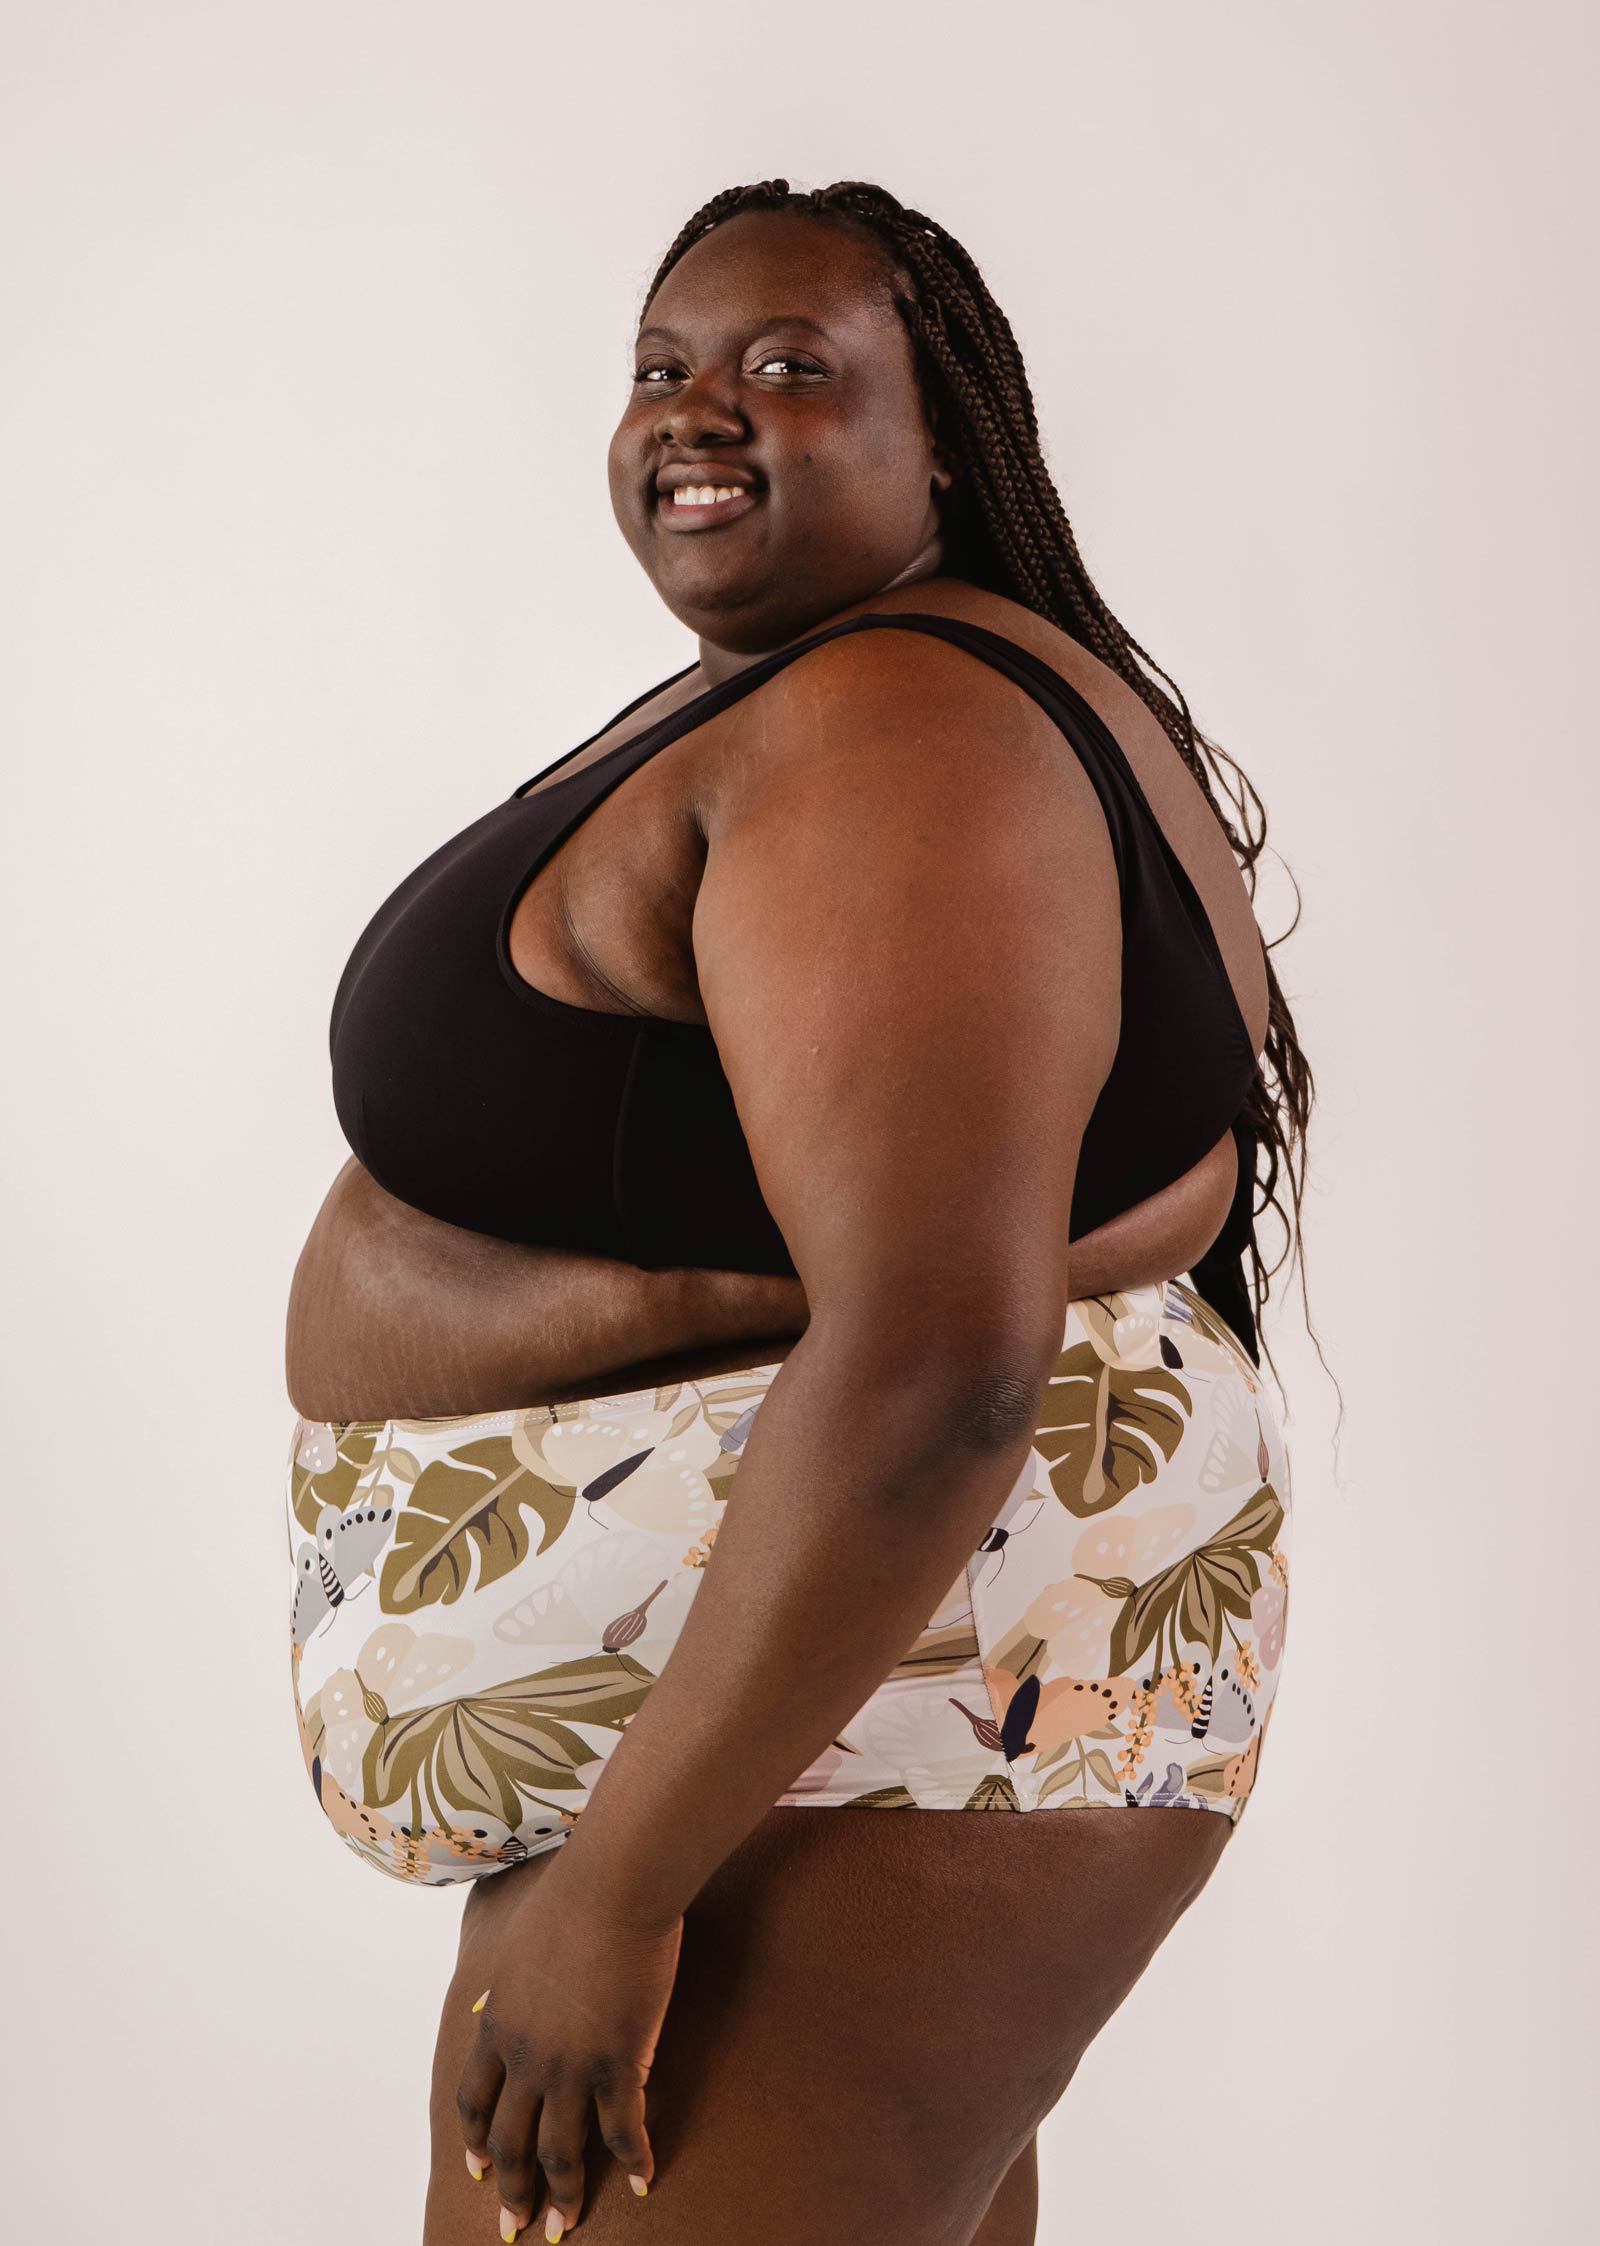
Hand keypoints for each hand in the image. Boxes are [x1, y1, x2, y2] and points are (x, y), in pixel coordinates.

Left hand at [457, 1860, 682, 2238]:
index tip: (477, 2173)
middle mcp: (527, 2056)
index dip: (476, 2142)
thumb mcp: (515, 1942)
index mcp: (499, 2024)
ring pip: (560, 2151)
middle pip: (511, 2141)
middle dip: (510, 2191)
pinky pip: (622, 2130)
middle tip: (514, 2229)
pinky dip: (633, 2160)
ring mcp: (571, 2064)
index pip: (475, 2101)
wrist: (613, 1887)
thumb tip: (484, 2004)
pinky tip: (644, 2179)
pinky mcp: (618, 2062)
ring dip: (563, 2195)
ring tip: (566, 2226)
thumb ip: (501, 1983)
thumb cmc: (568, 1897)